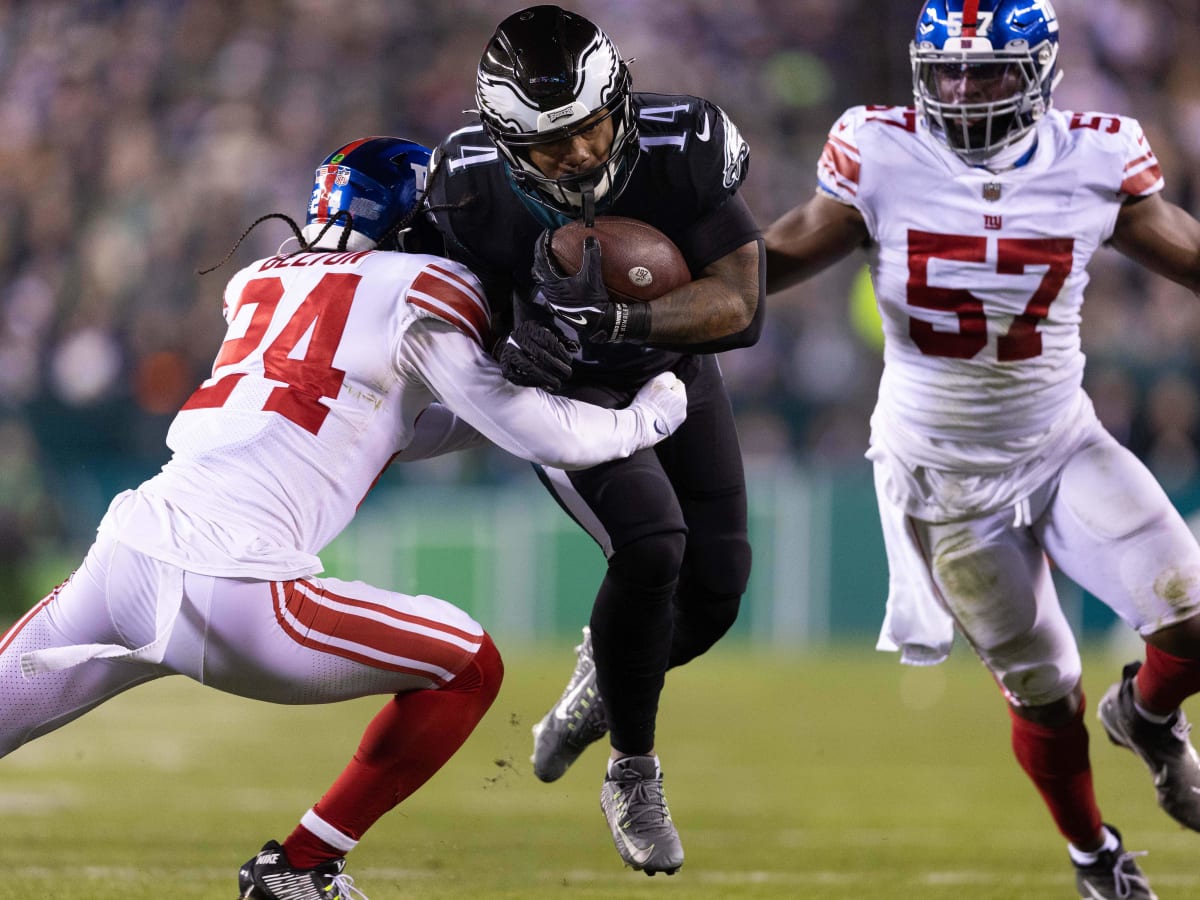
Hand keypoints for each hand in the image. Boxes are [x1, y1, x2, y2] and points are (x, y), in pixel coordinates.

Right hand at [497, 320, 576, 391]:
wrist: (511, 342)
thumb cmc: (535, 339)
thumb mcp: (548, 332)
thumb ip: (562, 340)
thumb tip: (576, 347)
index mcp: (529, 328)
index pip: (546, 339)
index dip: (560, 351)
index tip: (569, 360)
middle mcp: (516, 338)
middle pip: (539, 354)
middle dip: (556, 366)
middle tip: (567, 374)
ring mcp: (508, 352)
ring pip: (528, 366)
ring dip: (545, 377)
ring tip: (557, 384)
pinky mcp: (504, 365)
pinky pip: (517, 377)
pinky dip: (531, 383)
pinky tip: (543, 385)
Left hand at [531, 230, 650, 343]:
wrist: (597, 323)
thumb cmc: (593, 300)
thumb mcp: (592, 276)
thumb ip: (591, 256)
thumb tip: (590, 239)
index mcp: (552, 282)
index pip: (541, 258)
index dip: (542, 243)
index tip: (547, 233)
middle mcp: (548, 291)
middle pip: (537, 268)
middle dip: (540, 254)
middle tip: (547, 244)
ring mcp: (552, 299)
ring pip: (542, 279)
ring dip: (544, 267)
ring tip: (552, 258)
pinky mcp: (557, 305)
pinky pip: (549, 286)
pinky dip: (551, 277)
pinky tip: (561, 275)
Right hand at [630, 372, 686, 439]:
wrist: (638, 427)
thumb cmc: (648, 403)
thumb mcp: (658, 382)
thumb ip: (668, 376)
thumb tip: (671, 379)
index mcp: (682, 400)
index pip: (678, 384)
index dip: (666, 383)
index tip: (656, 388)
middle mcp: (682, 413)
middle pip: (674, 398)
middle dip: (665, 396)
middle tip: (652, 398)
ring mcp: (674, 425)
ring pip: (669, 410)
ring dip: (662, 407)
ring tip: (649, 408)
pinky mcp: (666, 433)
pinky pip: (663, 420)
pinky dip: (658, 417)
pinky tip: (649, 417)